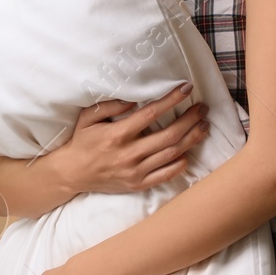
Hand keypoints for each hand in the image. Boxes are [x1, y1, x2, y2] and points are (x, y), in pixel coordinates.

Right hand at [57, 82, 210, 195]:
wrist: (72, 174)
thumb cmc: (81, 142)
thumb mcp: (88, 118)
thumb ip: (110, 106)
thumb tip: (134, 100)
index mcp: (117, 135)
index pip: (151, 114)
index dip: (171, 100)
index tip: (186, 89)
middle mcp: (128, 154)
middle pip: (169, 135)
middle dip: (190, 120)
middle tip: (203, 108)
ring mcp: (134, 172)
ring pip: (171, 154)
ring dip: (191, 139)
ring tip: (204, 126)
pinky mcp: (137, 185)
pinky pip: (165, 175)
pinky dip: (180, 164)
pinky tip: (189, 152)